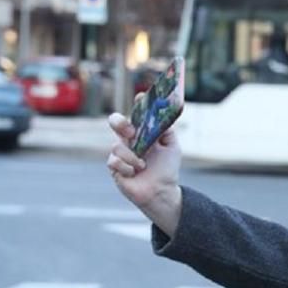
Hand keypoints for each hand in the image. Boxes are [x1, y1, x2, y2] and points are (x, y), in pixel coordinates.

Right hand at [106, 111, 182, 234]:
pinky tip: (135, 174)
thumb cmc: (167, 169)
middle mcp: (130, 141)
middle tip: (130, 132)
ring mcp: (121, 153)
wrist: (161, 191)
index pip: (138, 115)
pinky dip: (127, 167)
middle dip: (119, 123)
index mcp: (143, 134)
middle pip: (116, 122)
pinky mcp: (114, 167)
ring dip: (132, 157)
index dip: (138, 104)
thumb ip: (167, 132)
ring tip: (143, 166)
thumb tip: (163, 116)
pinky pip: (114, 161)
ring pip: (117, 146)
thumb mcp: (172, 148)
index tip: (140, 96)